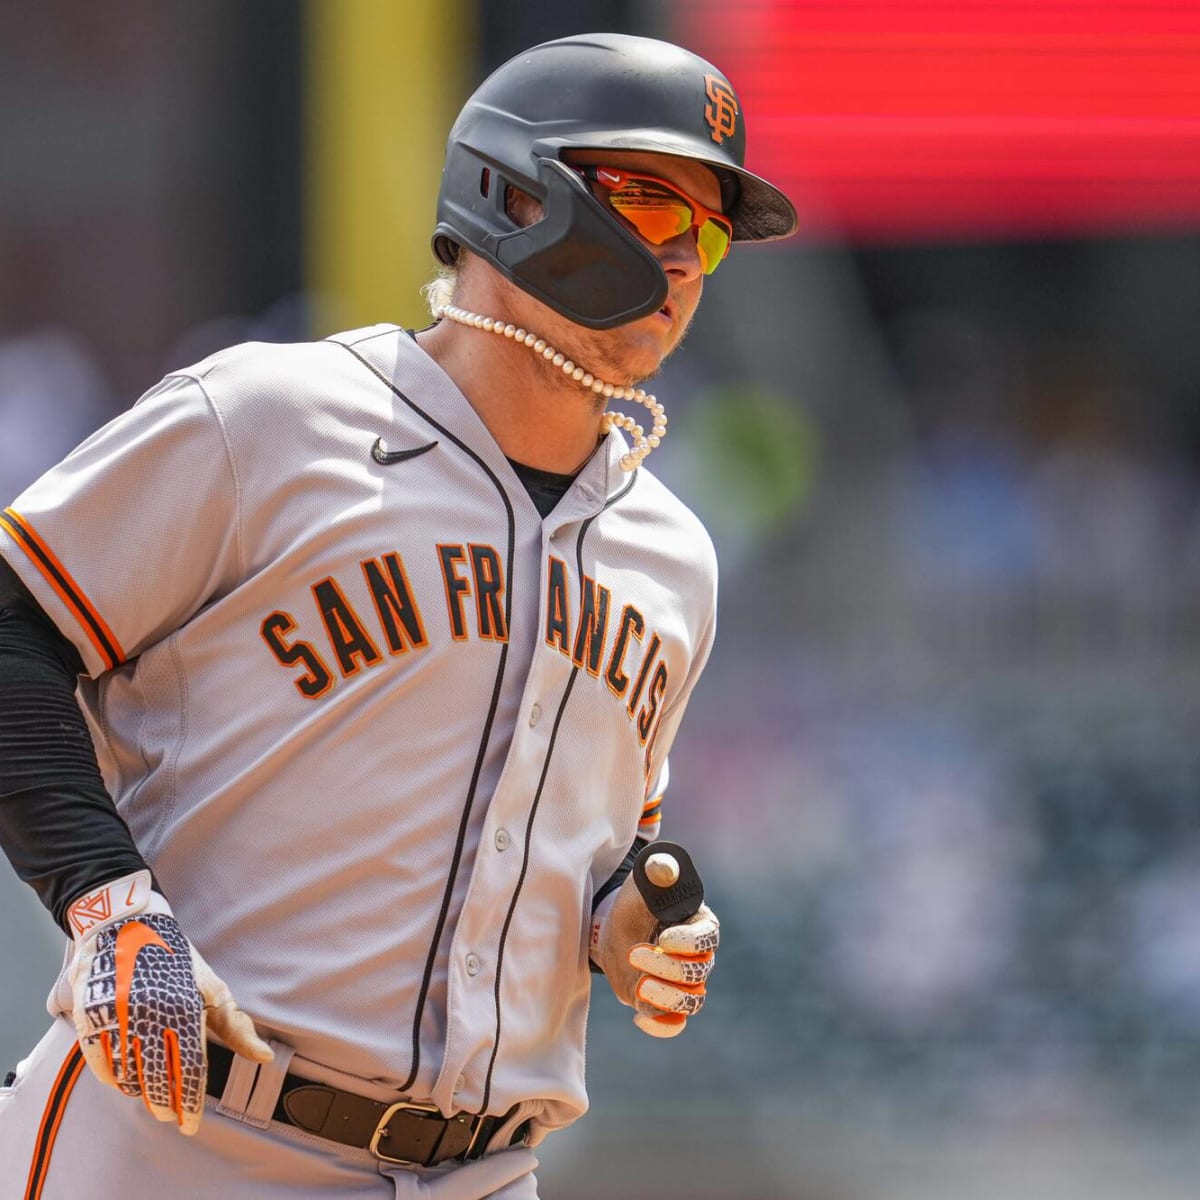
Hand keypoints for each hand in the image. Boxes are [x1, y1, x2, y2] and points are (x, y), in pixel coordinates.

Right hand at [65, 870, 272, 1133]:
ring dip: (139, 1093)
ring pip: (127, 1074)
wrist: (123, 921)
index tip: (190, 1125)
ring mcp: (118, 1015)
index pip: (189, 1069)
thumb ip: (234, 1025)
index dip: (190, 1103)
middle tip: (171, 1117)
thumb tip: (262, 1056)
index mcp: (185, 1006)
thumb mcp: (210, 985)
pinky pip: (99, 1061)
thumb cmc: (173, 956)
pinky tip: (123, 1082)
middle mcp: (152, 1013)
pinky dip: (112, 1078)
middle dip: (165, 1104)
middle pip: (157, 1077)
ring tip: (150, 1099)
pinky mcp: (90, 1015)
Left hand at [591, 868, 719, 1037]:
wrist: (618, 925)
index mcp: (700, 925)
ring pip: (691, 1001)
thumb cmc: (639, 899)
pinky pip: (672, 1022)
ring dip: (666, 998)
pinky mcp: (662, 1001)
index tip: (663, 937)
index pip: (708, 937)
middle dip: (666, 967)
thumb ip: (657, 871)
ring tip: (639, 988)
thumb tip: (663, 868)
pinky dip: (661, 1025)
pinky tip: (639, 1018)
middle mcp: (697, 957)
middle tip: (634, 953)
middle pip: (698, 972)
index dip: (689, 942)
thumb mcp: (645, 880)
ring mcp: (681, 982)